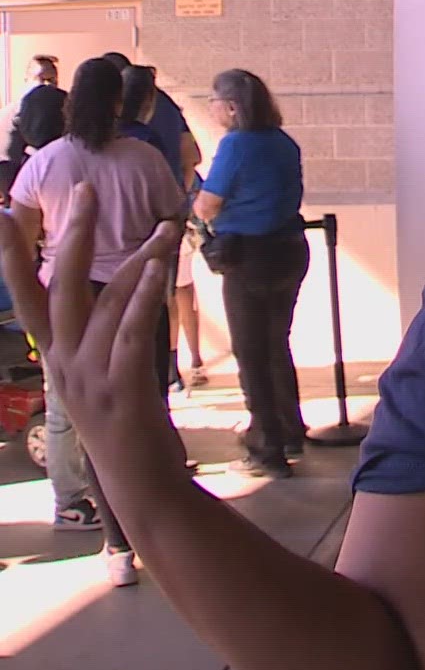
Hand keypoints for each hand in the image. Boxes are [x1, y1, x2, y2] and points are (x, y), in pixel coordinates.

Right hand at [0, 184, 184, 472]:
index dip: (10, 253)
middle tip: (85, 189)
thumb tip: (114, 293)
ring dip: (136, 261)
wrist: (137, 480)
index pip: (25, 295)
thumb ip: (97, 336)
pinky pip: (129, 332)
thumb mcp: (98, 376)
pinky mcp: (122, 387)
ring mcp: (89, 375)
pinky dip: (141, 297)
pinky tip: (155, 267)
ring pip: (104, 302)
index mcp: (55, 356)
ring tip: (163, 228)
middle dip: (71, 235)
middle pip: (58, 285)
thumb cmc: (122, 424)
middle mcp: (64, 361)